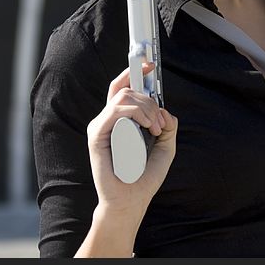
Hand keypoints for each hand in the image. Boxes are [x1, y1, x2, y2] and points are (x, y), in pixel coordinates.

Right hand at [86, 62, 177, 218]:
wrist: (131, 201)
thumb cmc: (144, 176)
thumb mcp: (165, 146)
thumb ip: (167, 125)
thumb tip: (164, 109)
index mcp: (121, 121)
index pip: (122, 88)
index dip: (134, 72)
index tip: (151, 64)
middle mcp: (108, 120)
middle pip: (126, 90)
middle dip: (149, 99)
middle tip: (160, 121)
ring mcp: (101, 126)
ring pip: (123, 97)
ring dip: (146, 108)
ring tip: (155, 127)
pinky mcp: (96, 135)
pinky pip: (116, 111)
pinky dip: (136, 114)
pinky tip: (146, 128)